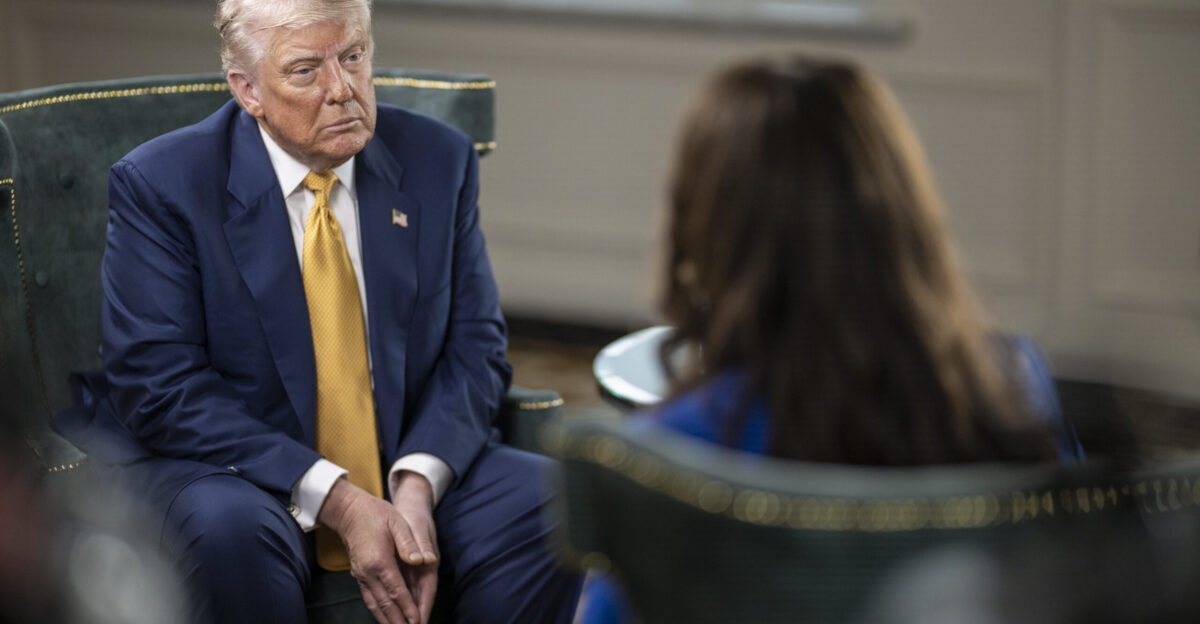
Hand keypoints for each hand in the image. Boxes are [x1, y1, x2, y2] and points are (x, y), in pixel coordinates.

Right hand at [318, 478, 436, 623]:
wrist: (349, 511)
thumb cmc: (376, 514)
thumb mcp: (397, 522)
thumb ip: (409, 543)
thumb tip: (421, 561)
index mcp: (380, 561)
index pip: (396, 591)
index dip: (408, 608)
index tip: (417, 621)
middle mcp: (368, 573)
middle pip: (385, 604)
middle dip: (398, 620)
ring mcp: (361, 575)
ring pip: (375, 605)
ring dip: (386, 620)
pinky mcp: (359, 575)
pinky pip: (369, 598)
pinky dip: (377, 612)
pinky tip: (384, 618)